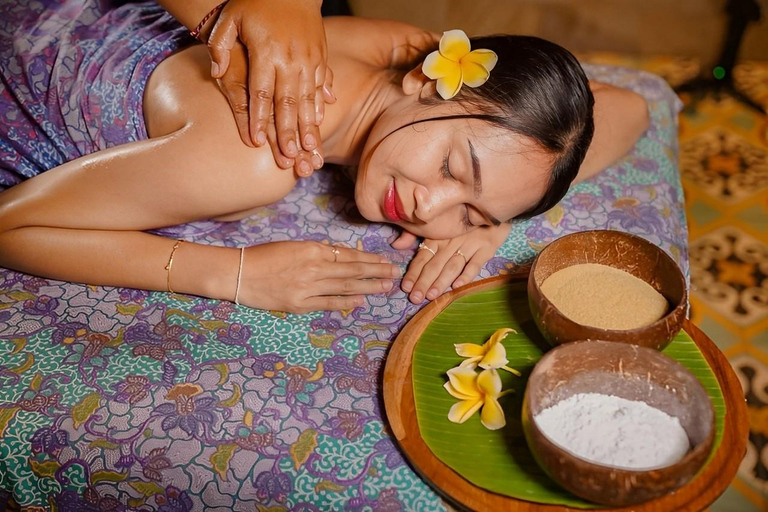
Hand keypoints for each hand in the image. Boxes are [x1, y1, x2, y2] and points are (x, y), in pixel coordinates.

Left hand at [207, 0, 335, 170]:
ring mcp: (308, 59)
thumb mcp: (230, 18)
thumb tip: (217, 72)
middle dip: (289, 132)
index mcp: (267, 52)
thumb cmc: (255, 3)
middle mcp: (290, 59)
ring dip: (309, 126)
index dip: (260, 118)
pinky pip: (321, 85)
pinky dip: (321, 104)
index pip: (261, 93)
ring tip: (310, 150)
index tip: (258, 141)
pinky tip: (320, 121)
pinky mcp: (320, 57)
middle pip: (288, 103)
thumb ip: (220, 46)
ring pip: (308, 99)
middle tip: (289, 157)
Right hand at [237, 241, 400, 313]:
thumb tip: (341, 256)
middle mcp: (313, 267)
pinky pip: (327, 303)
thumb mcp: (293, 246)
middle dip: (376, 273)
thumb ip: (318, 252)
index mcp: (312, 250)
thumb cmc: (264, 257)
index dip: (369, 258)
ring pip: (345, 287)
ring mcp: (307, 287)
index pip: (348, 255)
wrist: (238, 273)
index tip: (384, 261)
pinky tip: (360, 302)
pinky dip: (345, 303)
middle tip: (394, 274)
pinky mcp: (299, 304)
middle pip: (352, 271)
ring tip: (385, 288)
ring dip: (368, 287)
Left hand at [393, 224, 511, 303]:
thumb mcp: (437, 223)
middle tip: (415, 298)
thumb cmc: (461, 217)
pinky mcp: (487, 247)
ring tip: (432, 295)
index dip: (413, 272)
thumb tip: (395, 245)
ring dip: (441, 281)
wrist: (491, 205)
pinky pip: (476, 262)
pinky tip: (457, 286)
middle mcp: (451, 240)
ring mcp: (470, 244)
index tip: (405, 287)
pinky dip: (467, 275)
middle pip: (435, 264)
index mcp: (438, 236)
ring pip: (453, 265)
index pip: (422, 256)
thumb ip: (414, 234)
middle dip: (424, 282)